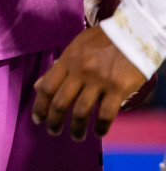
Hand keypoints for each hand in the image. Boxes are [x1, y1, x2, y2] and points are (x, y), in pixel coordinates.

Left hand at [32, 25, 147, 139]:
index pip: (47, 88)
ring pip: (81, 111)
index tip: (37, 119)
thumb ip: (58, 68)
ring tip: (75, 136)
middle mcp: (79, 72)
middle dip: (54, 121)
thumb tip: (39, 86)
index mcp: (67, 61)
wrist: (133, 34)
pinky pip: (105, 114)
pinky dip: (100, 127)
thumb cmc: (102, 40)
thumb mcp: (75, 48)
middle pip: (60, 103)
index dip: (40, 106)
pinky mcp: (117, 89)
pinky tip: (98, 132)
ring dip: (76, 128)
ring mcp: (98, 81)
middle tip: (53, 131)